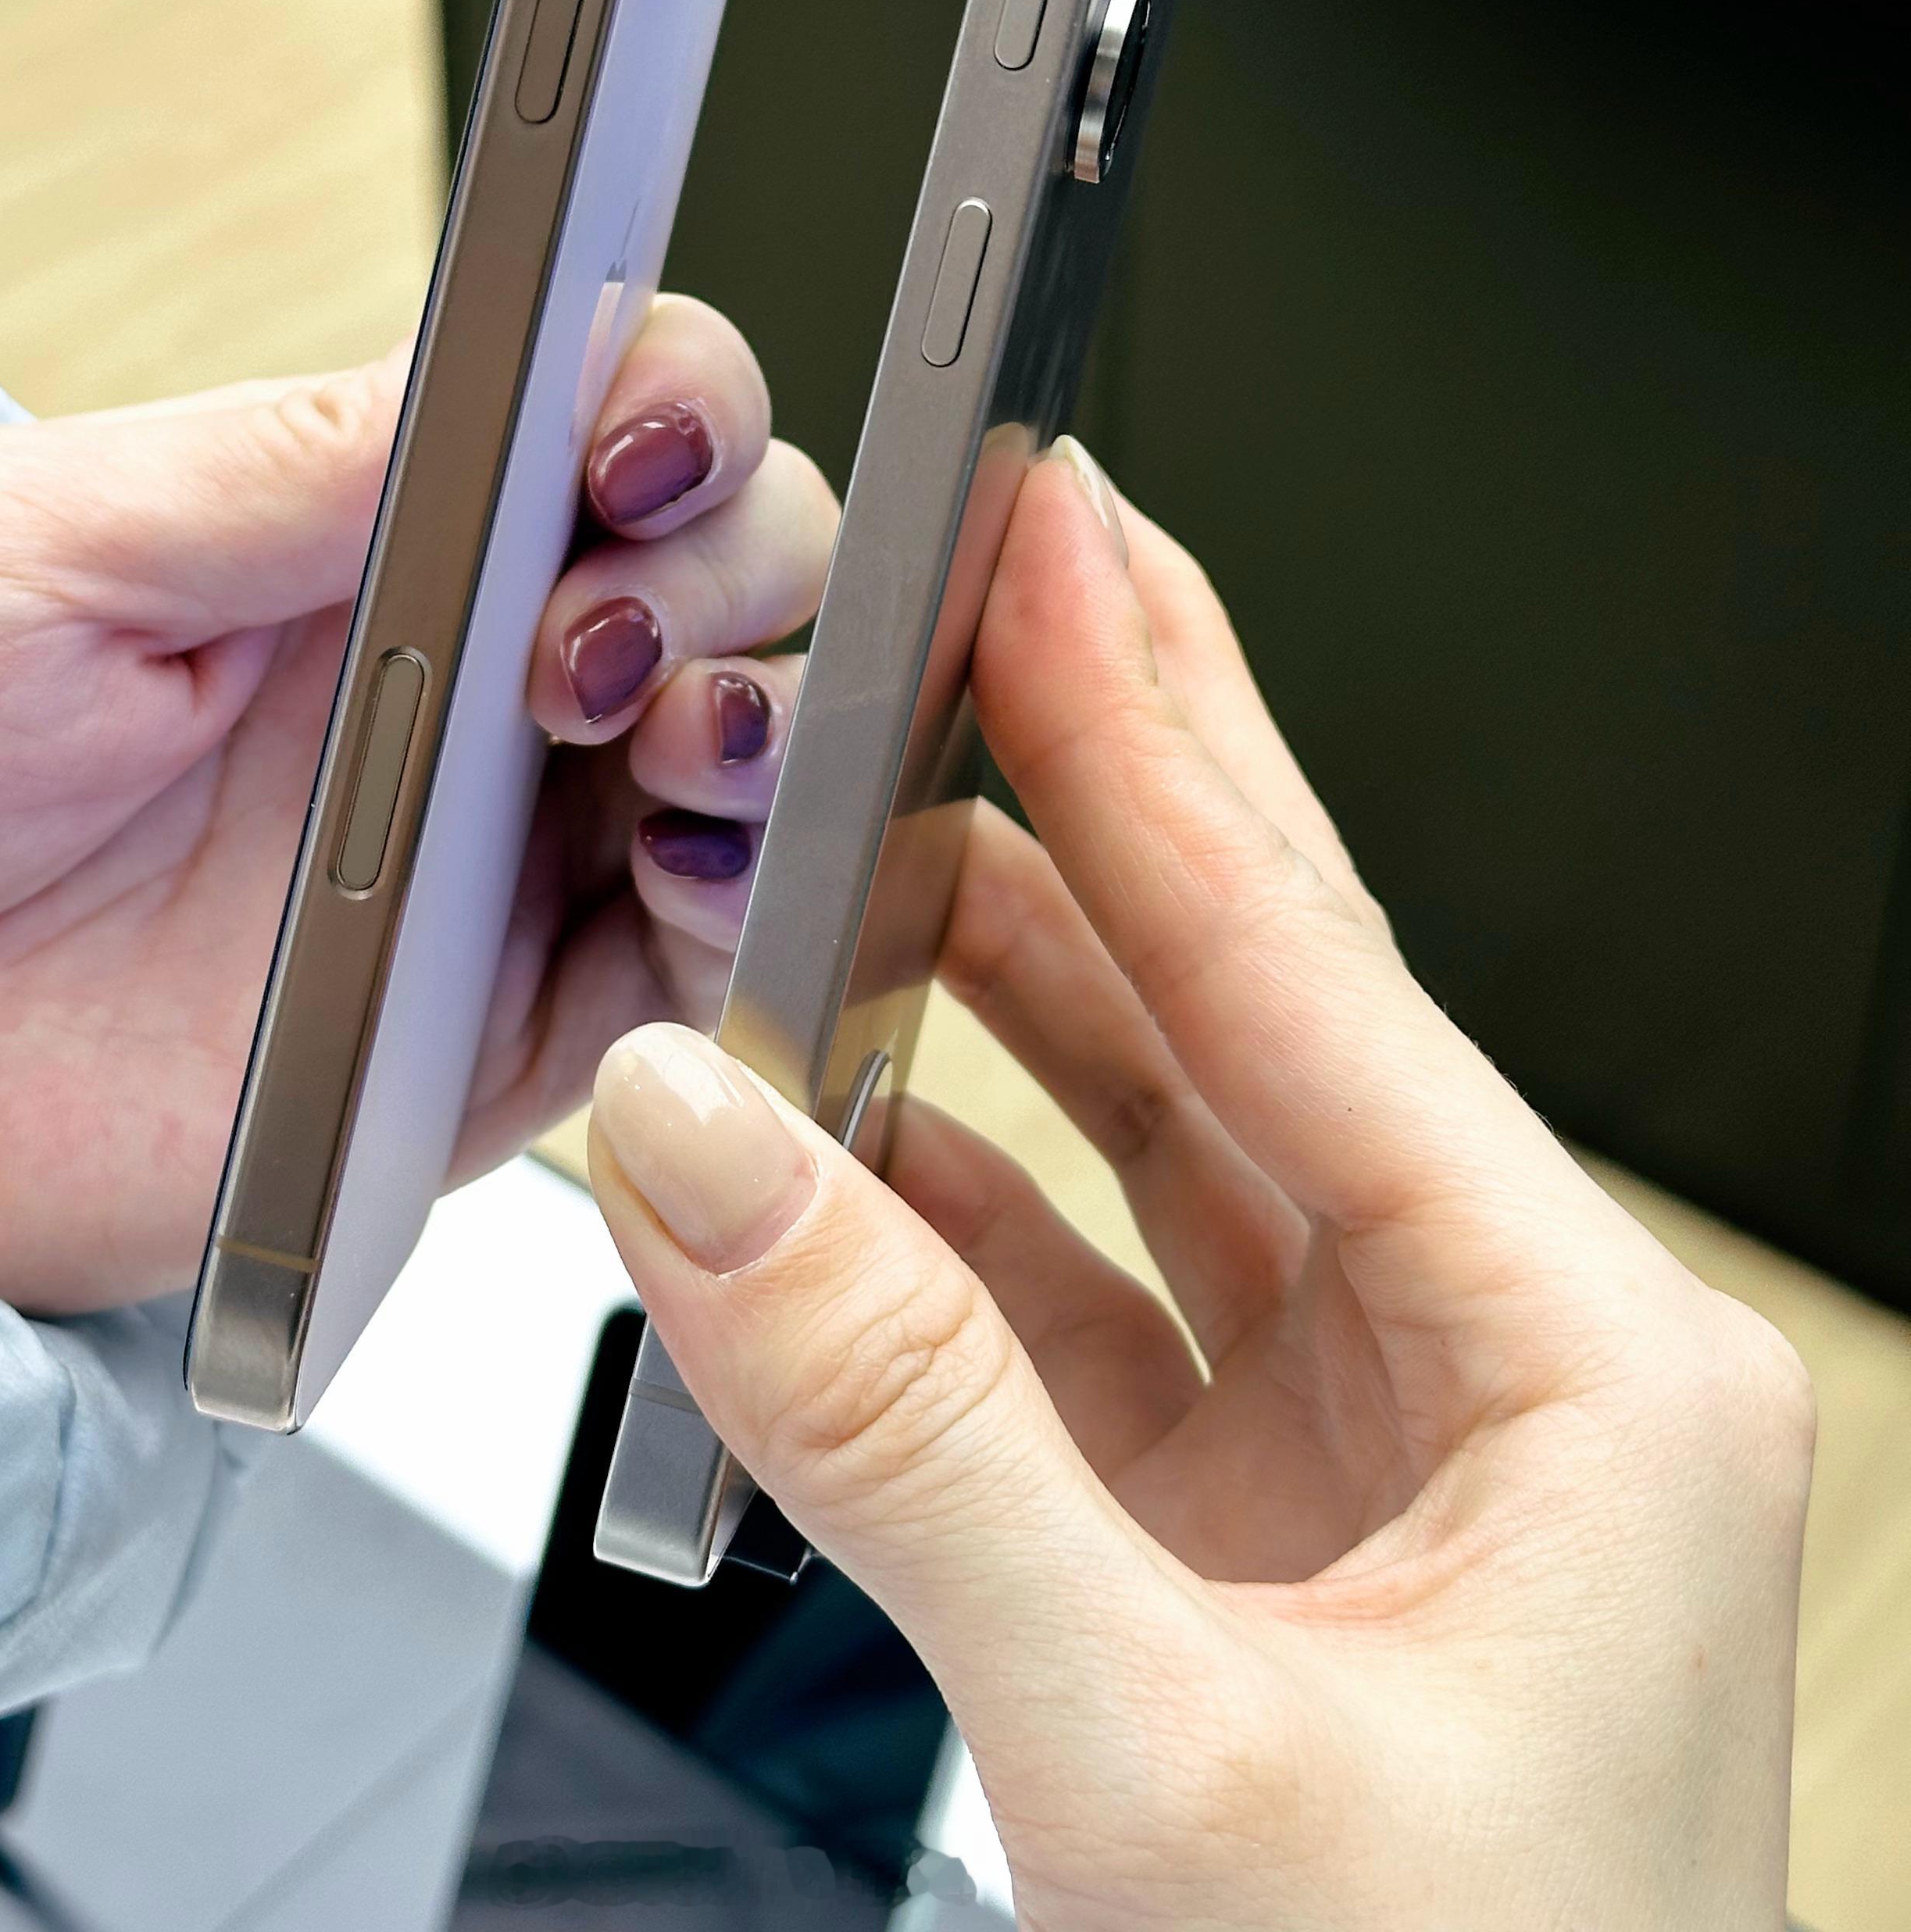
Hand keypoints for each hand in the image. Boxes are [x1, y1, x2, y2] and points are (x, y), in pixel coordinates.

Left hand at [0, 297, 832, 1313]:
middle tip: (594, 641)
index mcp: (356, 526)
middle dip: (734, 575)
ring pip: (740, 773)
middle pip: (723, 576)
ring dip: (767, 744)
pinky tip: (688, 908)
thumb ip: (292, 467)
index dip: (677, 408)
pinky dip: (733, 949)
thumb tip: (529, 364)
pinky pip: (678, 995)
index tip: (633, 451)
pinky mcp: (473, 1047)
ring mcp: (477, 862)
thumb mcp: (31, 537)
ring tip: (671, 757)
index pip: (608, 413)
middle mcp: (449, 680)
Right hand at [587, 443, 1811, 1931]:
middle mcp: (1496, 1368)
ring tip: (854, 819)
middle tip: (987, 561)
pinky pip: (1080, 1301)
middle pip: (1251, 996)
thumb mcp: (1159, 1754)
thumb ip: (898, 1428)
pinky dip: (939, 1205)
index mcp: (1589, 1364)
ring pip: (1153, 1133)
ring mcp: (1370, 1450)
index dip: (1155, 727)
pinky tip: (831, 1117)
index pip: (1312, 967)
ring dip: (987, 989)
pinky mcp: (1248, 1539)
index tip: (1054, 528)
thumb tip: (694, 1142)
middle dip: (1100, 775)